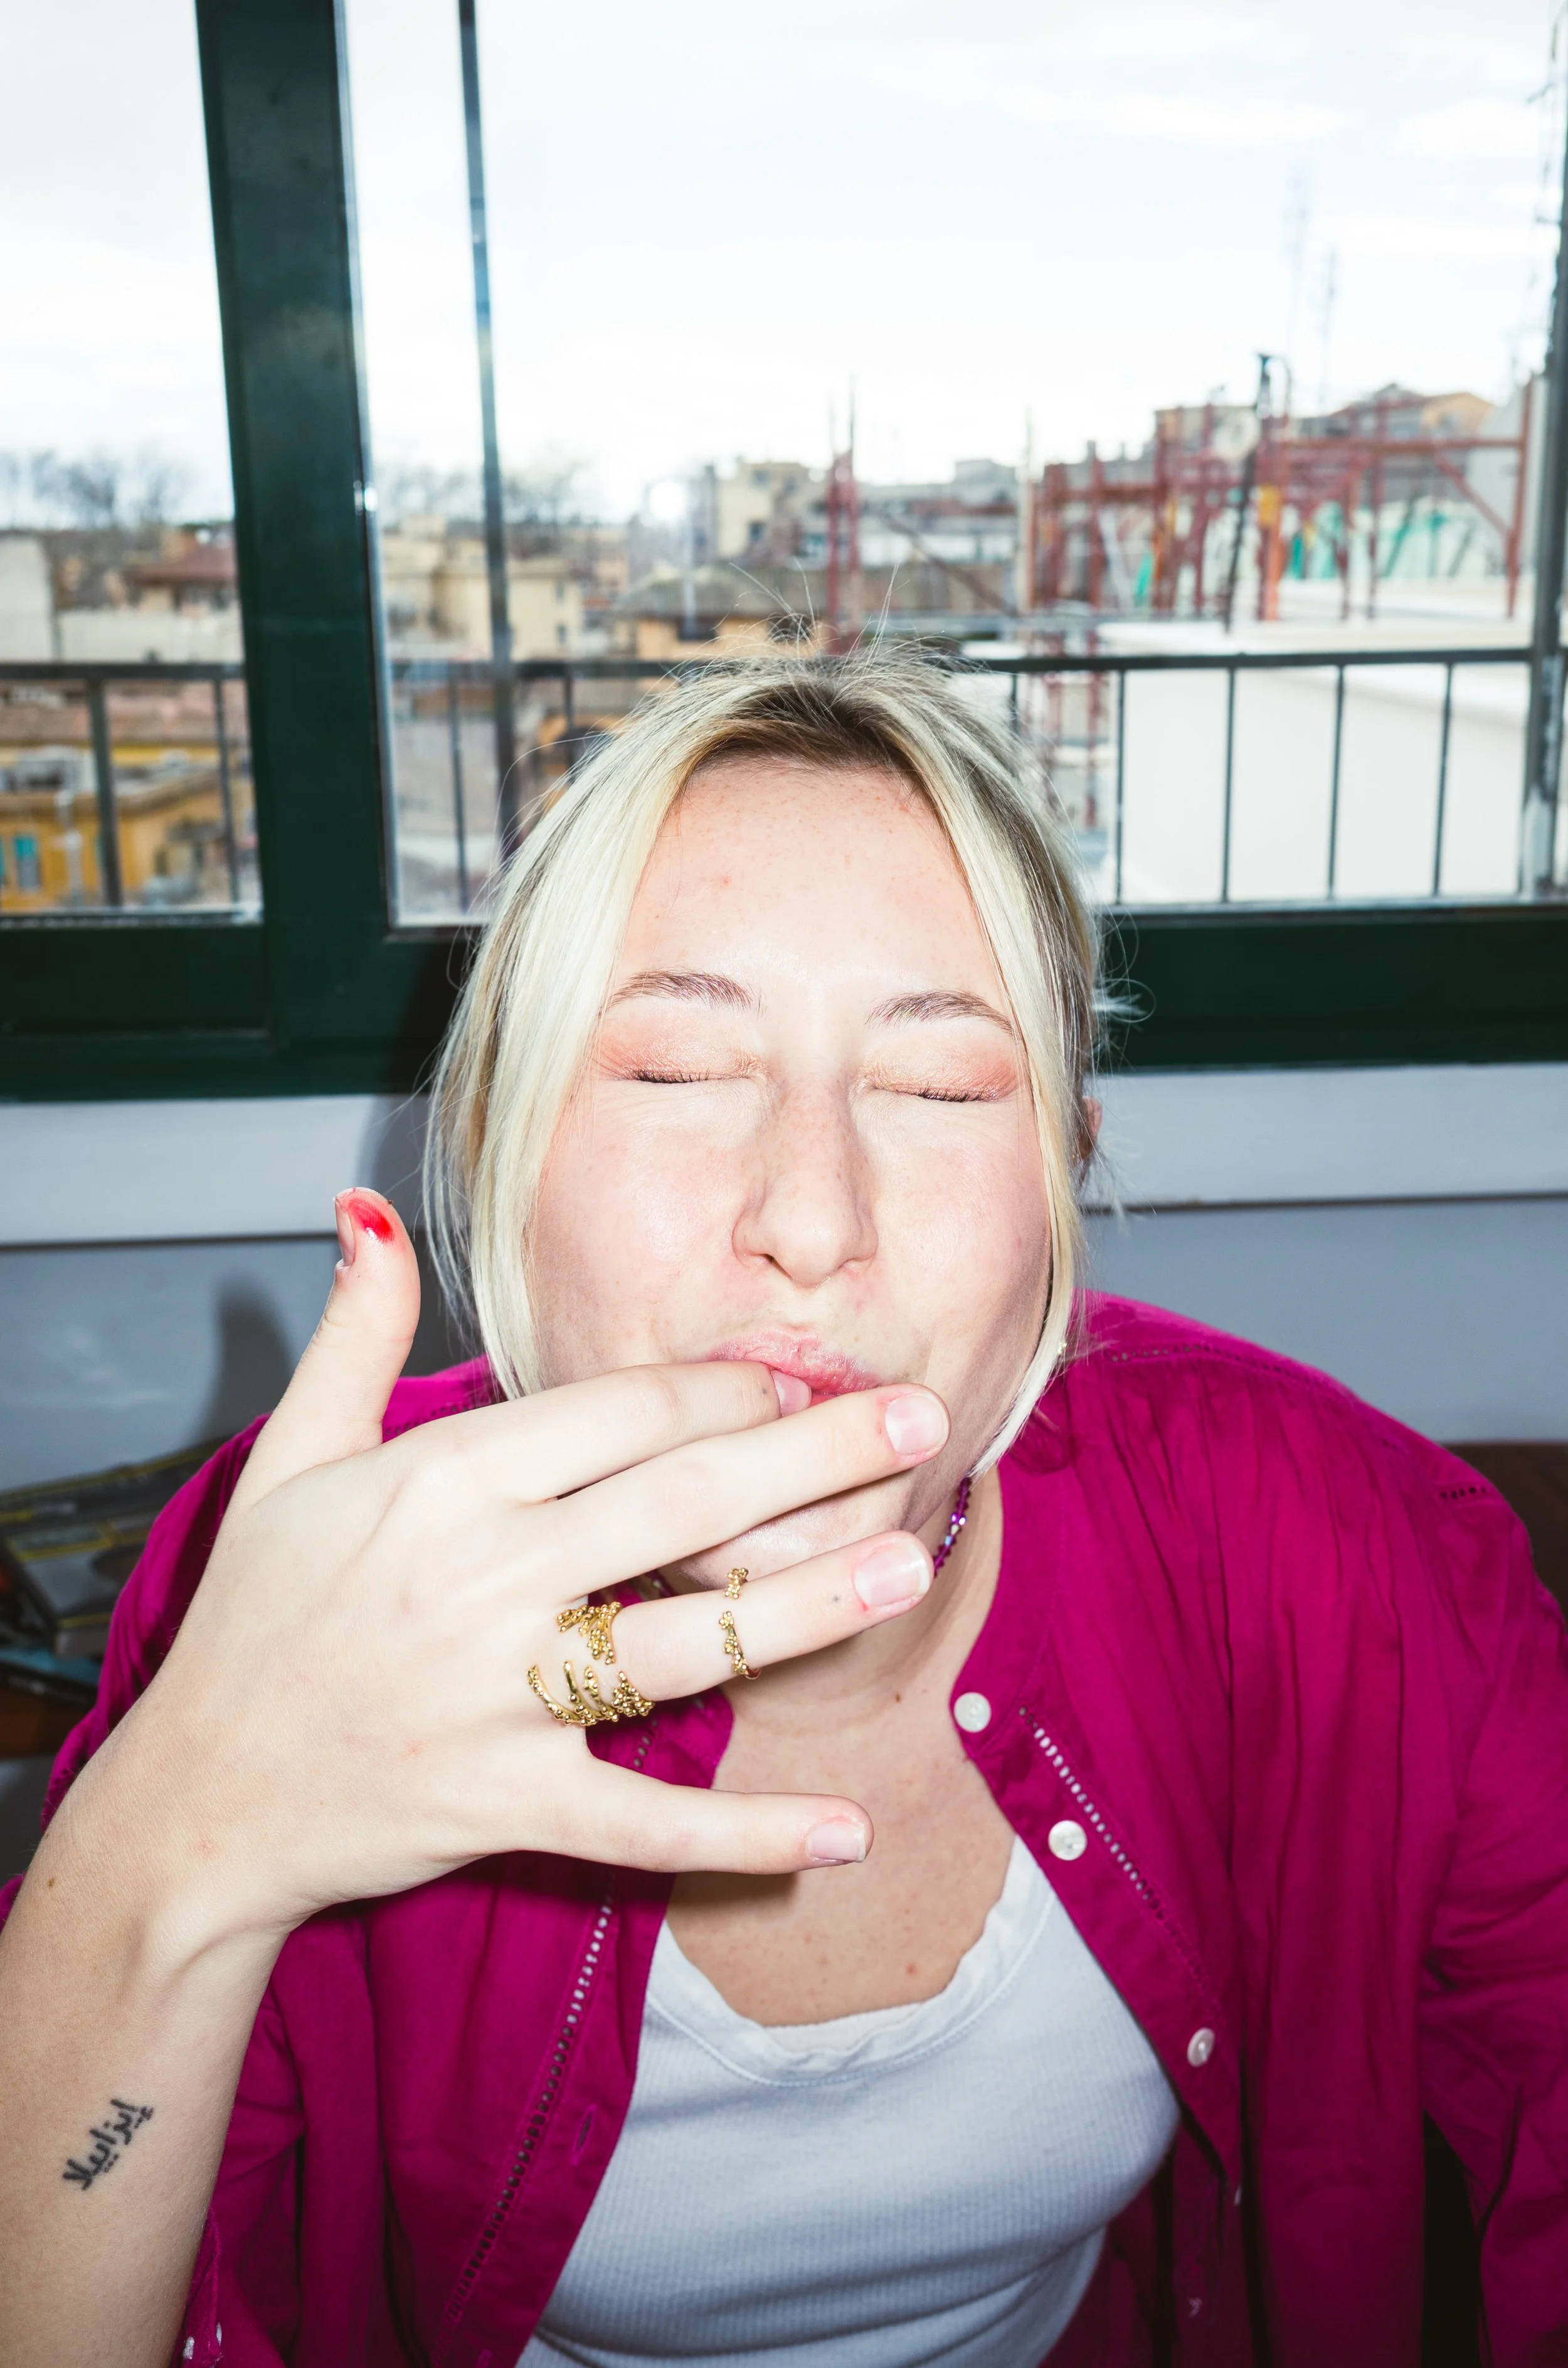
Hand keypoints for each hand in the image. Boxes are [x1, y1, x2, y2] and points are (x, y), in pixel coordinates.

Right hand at [90, 1191, 949, 1946]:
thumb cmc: (255, 1619)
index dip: (724, 1391)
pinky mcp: (502, 1803)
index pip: (618, 1414)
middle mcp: (476, 1578)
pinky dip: (742, 1833)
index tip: (800, 1376)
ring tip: (908, 1567)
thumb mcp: (288, 1455)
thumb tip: (367, 1212)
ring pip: (680, 1643)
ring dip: (804, 1607)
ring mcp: (493, 1697)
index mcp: (438, 1479)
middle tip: (921, 1422)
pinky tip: (842, 1828)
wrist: (195, 1800)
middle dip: (814, 1456)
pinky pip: (640, 1823)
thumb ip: (353, 1332)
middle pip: (678, 1502)